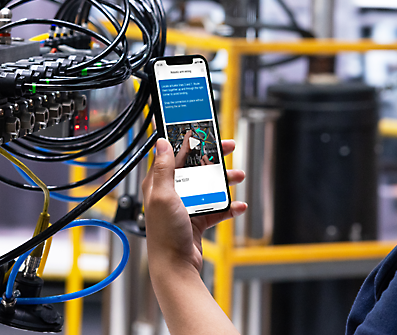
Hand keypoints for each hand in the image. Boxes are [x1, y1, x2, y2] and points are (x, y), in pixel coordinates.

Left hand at [142, 138, 245, 276]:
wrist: (176, 268)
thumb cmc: (165, 235)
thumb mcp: (164, 196)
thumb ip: (163, 169)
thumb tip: (161, 141)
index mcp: (158, 184)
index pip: (171, 154)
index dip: (186, 139)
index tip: (200, 128)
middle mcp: (171, 193)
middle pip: (194, 166)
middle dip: (212, 157)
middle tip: (228, 147)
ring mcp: (185, 206)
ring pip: (208, 185)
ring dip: (224, 180)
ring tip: (238, 176)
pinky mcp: (197, 220)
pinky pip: (216, 208)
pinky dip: (228, 206)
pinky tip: (238, 206)